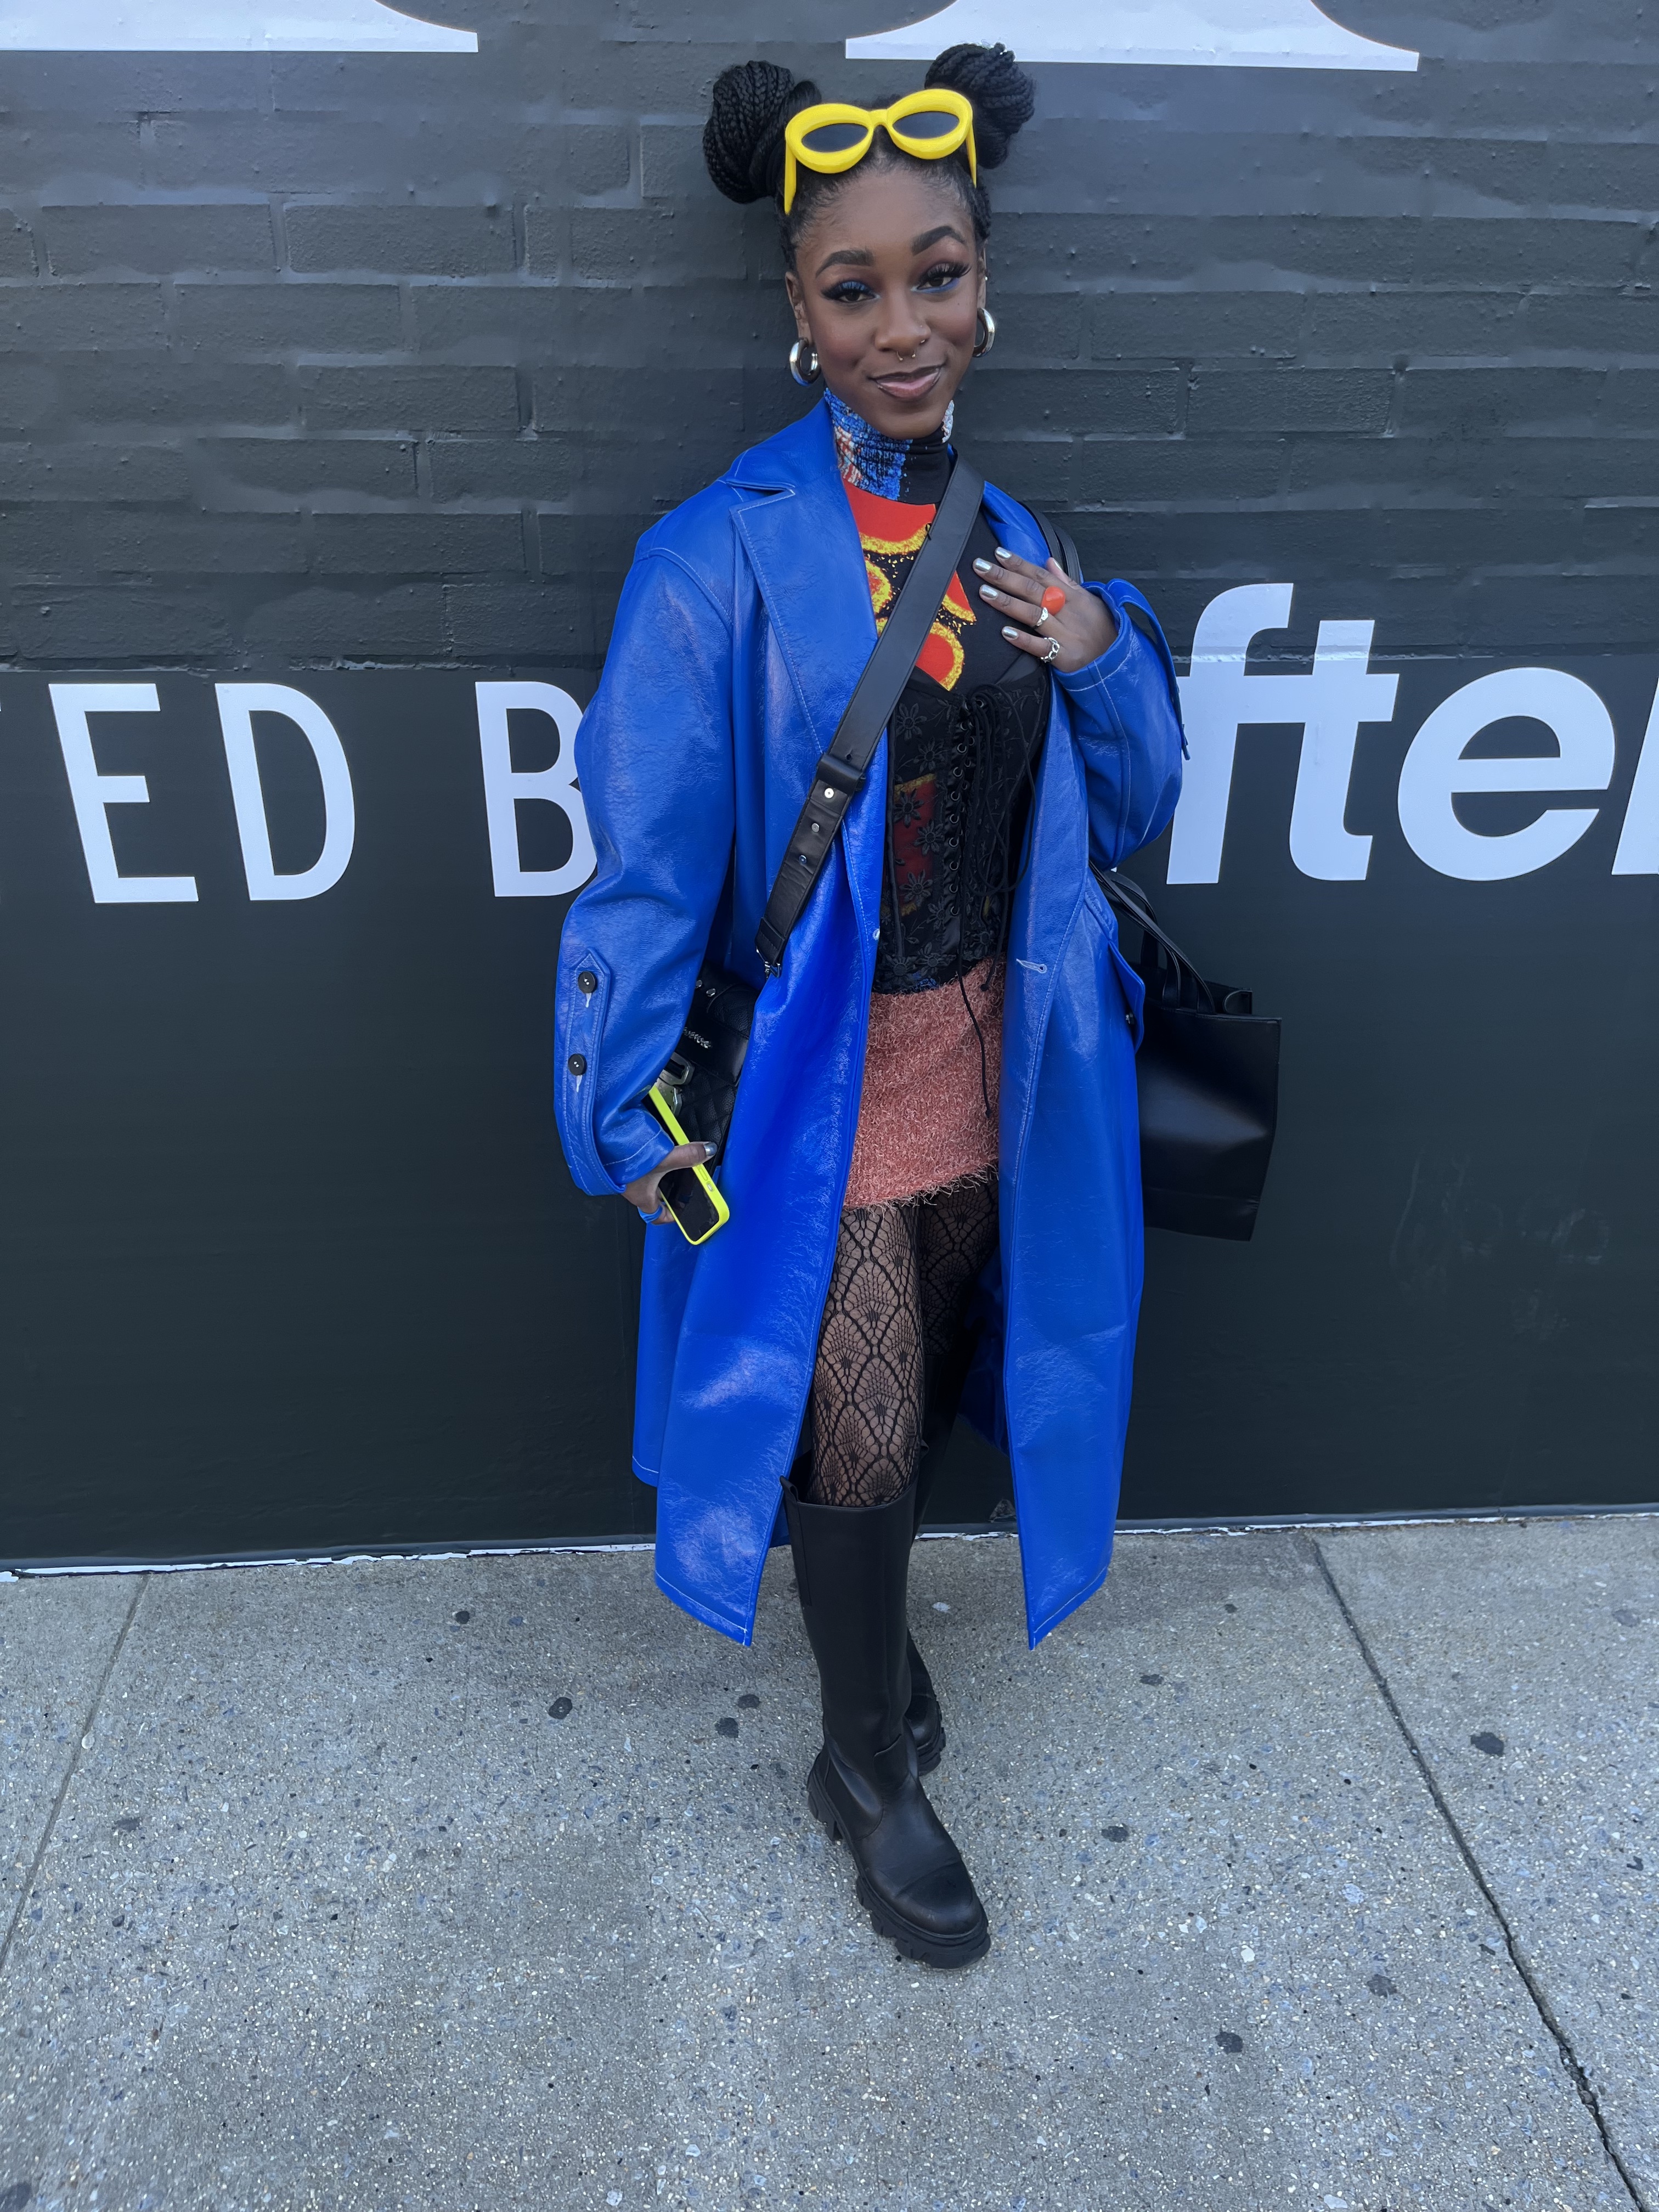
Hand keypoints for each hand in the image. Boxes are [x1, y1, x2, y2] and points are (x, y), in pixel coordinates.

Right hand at [625, 1141, 714, 1223]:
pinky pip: (640, 1164)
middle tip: (684, 1179)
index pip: (657, 1216)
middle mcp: (634, 1190)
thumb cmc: (624, 1160)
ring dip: (661, 1170)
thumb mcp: (664, 1160)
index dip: (671, 1216)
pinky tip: (656, 1146)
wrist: (599, 1142)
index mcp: (643, 1198)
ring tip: (673, 1158)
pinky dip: (650, 1157)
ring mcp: (628, 1176)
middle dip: (671, 1188)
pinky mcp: (622, 1163)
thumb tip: (706, 1152)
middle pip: (656, 1196)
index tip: (682, 1211)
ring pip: (649, 1179)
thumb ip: (688, 1156)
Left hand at [973, 549, 1115, 673]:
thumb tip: (1048, 562)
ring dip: (1008, 603)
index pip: (1041, 576)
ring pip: (1033, 614)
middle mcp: (1068, 612)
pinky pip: (1041, 647)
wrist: (1118, 662)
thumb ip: (1066, 582)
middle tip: (981, 567)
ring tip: (985, 592)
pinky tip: (1005, 632)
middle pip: (1032, 590)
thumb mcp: (1090, 601)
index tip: (998, 553)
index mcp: (1073, 596)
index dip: (1019, 564)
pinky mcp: (1065, 657)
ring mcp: (1066, 634)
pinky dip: (1024, 640)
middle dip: (1005, 577)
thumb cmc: (1103, 630)